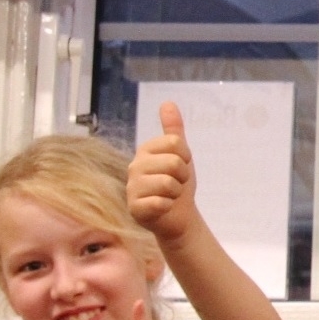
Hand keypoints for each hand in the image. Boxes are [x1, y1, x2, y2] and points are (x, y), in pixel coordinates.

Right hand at [128, 102, 199, 243]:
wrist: (178, 217)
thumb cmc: (177, 184)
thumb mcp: (180, 155)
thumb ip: (173, 130)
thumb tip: (168, 102)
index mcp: (145, 150)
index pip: (176, 143)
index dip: (186, 158)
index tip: (181, 167)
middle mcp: (134, 166)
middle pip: (175, 163)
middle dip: (183, 177)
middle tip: (176, 184)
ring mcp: (132, 188)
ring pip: (169, 183)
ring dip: (176, 193)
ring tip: (169, 196)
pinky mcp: (135, 208)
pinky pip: (160, 202)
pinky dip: (168, 206)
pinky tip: (163, 208)